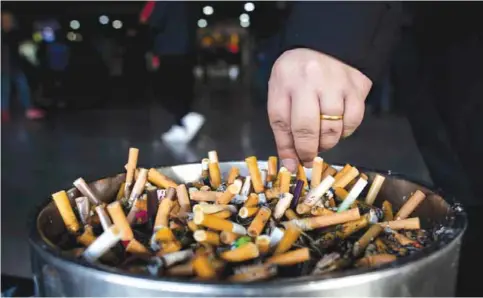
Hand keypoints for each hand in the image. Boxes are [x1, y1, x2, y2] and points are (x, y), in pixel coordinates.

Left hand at [268, 48, 371, 171]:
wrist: (326, 42)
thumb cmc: (298, 72)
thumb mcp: (281, 90)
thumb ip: (283, 125)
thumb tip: (290, 163)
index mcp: (284, 80)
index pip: (280, 122)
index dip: (287, 149)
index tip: (292, 164)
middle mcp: (309, 80)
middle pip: (306, 129)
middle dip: (307, 151)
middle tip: (308, 158)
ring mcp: (335, 82)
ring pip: (332, 128)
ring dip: (327, 143)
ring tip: (322, 140)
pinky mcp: (356, 85)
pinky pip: (353, 121)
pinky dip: (345, 132)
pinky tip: (338, 127)